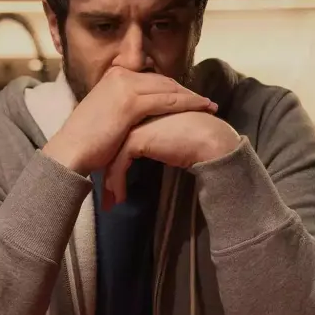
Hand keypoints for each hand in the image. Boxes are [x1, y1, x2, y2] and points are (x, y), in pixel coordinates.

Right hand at [42, 66, 217, 175]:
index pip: (150, 78)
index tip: (188, 96)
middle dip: (185, 90)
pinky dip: (187, 104)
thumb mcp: (104, 113)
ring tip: (208, 105)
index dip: (171, 87)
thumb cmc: (85, 140)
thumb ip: (120, 107)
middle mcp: (119, 76)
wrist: (70, 150)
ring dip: (191, 97)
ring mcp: (125, 87)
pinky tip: (200, 109)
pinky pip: (167, 101)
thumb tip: (135, 114)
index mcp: (112, 76)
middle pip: (162, 80)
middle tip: (204, 100)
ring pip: (168, 89)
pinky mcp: (131, 103)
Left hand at [102, 111, 239, 206]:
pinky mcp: (137, 138)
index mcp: (139, 112)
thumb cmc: (194, 140)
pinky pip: (119, 164)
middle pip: (110, 147)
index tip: (107, 183)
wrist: (210, 140)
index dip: (110, 161)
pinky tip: (120, 198)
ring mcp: (133, 125)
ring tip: (110, 202)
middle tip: (104, 197)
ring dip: (109, 182)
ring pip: (111, 156)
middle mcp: (132, 116)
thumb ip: (150, 141)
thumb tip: (136, 157)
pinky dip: (117, 183)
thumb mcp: (164, 138)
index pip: (116, 138)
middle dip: (105, 173)